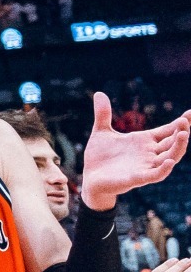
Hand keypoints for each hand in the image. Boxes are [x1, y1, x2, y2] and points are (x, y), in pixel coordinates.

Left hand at [78, 93, 190, 209]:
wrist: (89, 178)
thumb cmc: (99, 157)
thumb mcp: (101, 132)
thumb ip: (103, 114)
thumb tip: (99, 93)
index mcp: (143, 141)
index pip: (167, 131)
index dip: (180, 123)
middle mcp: (148, 154)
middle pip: (172, 143)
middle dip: (181, 133)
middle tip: (186, 121)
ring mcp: (144, 166)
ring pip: (169, 158)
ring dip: (177, 148)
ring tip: (183, 134)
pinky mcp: (136, 178)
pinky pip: (154, 175)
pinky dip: (163, 170)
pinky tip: (168, 162)